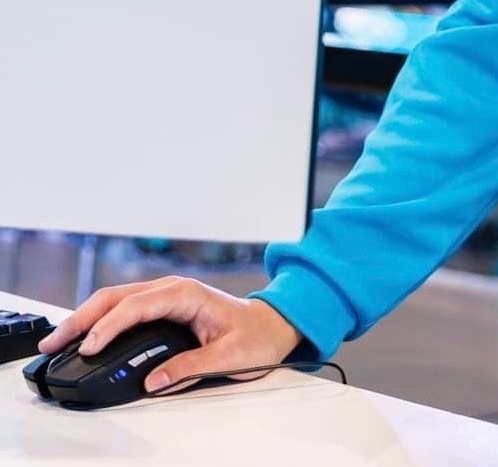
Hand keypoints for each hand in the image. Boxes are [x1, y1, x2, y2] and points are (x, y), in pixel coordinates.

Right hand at [38, 276, 300, 393]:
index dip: (109, 327)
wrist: (271, 325)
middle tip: (53, 342)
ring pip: (116, 299)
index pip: (136, 307)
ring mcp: (166, 295)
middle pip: (117, 297)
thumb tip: (153, 381)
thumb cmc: (255, 337)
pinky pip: (124, 307)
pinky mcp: (163, 305)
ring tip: (59, 339)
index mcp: (187, 295)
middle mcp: (173, 289)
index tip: (89, 348)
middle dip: (82, 317)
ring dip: (86, 317)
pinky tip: (85, 334)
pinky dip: (99, 319)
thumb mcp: (228, 357)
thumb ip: (191, 366)